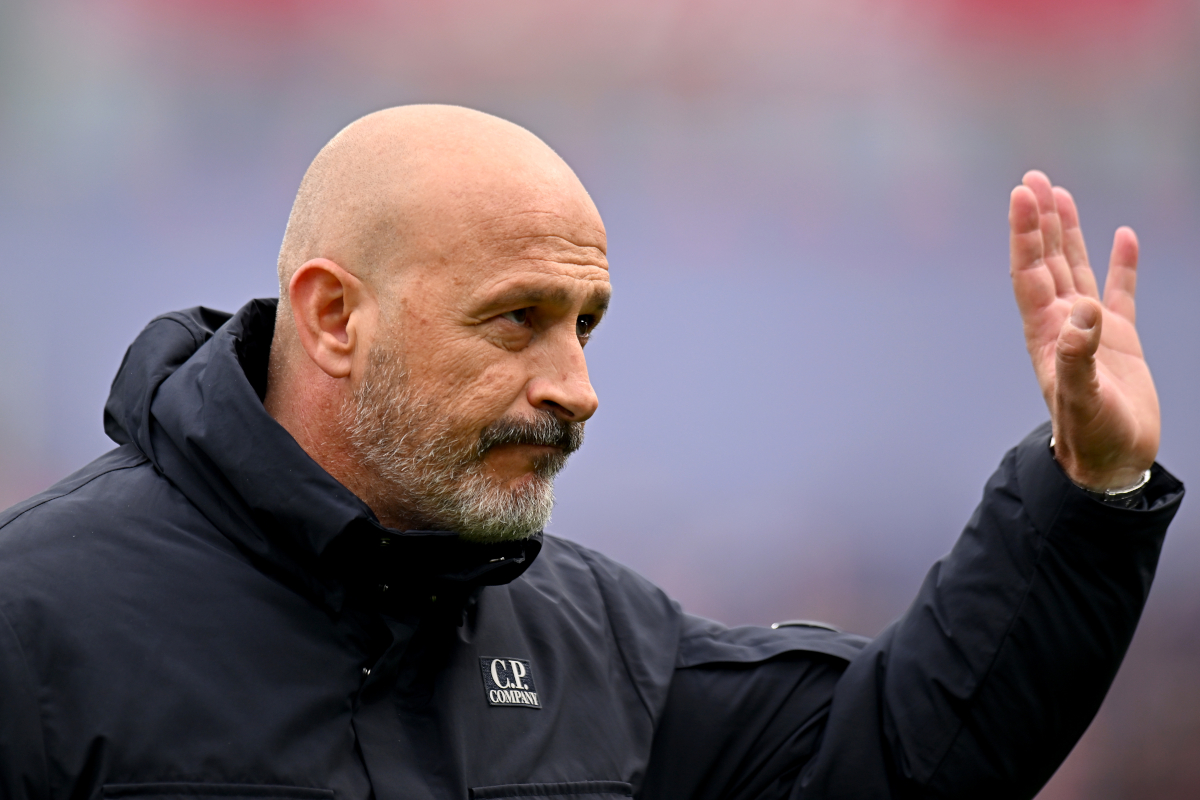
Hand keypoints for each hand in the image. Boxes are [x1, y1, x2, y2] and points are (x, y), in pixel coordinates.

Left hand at [1009, 170, 1159, 490]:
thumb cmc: (1091, 434)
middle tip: (1034, 178)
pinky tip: (1123, 235)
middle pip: (1047, 260)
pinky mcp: (1119, 338)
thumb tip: (1083, 311)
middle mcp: (1062, 322)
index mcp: (1046, 331)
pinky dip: (1120, 263)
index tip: (1023, 195)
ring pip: (1076, 267)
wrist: (1111, 461)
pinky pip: (1119, 290)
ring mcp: (1090, 328)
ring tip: (1060, 194)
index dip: (1025, 234)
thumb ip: (1079, 355)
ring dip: (1068, 233)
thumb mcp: (1081, 396)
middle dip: (1040, 220)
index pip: (1030, 272)